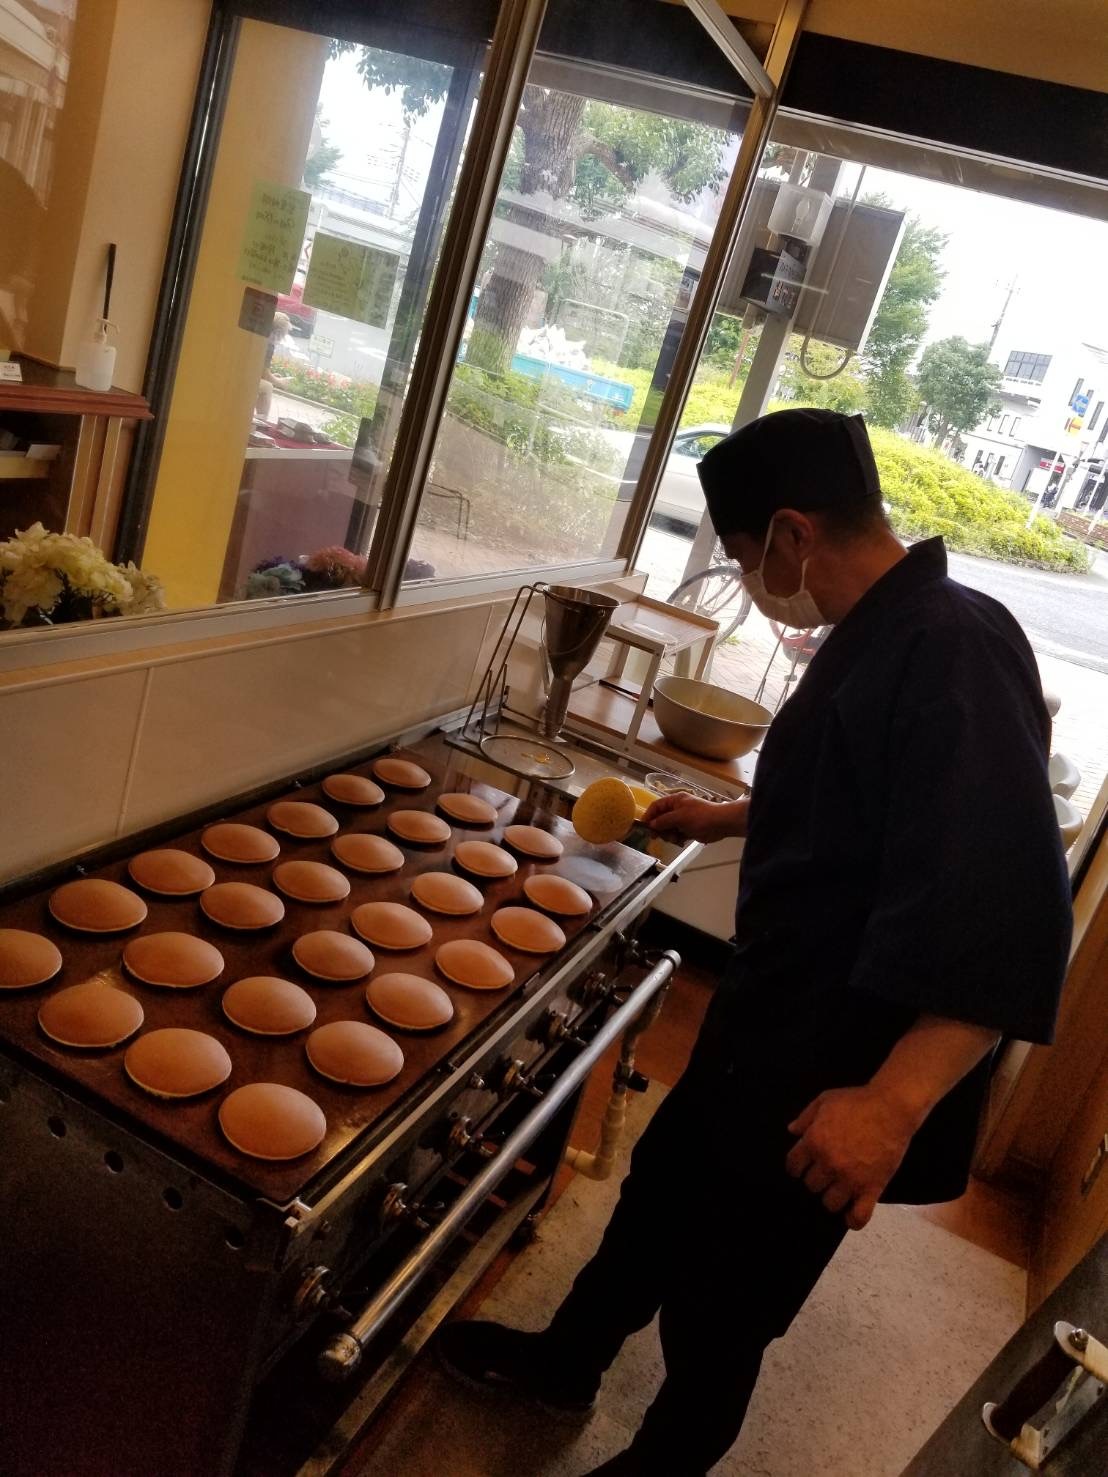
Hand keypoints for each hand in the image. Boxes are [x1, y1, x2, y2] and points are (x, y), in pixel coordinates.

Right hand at [642, 793, 746, 843]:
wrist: (721, 824)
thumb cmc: (700, 816)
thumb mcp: (680, 817)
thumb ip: (664, 821)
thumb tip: (651, 825)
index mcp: (675, 801)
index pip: (656, 806)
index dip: (649, 815)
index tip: (644, 826)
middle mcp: (677, 809)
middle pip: (661, 819)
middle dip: (660, 828)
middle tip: (658, 837)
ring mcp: (683, 819)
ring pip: (668, 828)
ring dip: (669, 835)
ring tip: (674, 839)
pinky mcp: (688, 829)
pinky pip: (677, 834)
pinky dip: (677, 838)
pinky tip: (681, 841)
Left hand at [785, 1085, 919, 1229]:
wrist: (891, 1107)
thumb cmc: (857, 1101)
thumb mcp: (825, 1100)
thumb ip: (805, 1117)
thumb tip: (791, 1131)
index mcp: (814, 1142)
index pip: (793, 1167)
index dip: (796, 1167)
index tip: (802, 1167)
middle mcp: (829, 1164)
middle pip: (811, 1186)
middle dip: (815, 1180)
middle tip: (825, 1174)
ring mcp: (850, 1179)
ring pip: (830, 1204)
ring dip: (832, 1198)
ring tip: (838, 1190)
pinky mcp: (872, 1188)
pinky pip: (859, 1216)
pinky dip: (853, 1220)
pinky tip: (851, 1214)